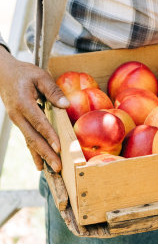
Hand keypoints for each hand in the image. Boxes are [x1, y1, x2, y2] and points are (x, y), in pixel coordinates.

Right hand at [0, 47, 69, 170]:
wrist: (4, 74)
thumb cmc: (23, 73)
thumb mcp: (40, 76)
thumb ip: (53, 90)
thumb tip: (66, 104)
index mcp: (23, 103)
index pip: (38, 122)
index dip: (49, 135)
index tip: (58, 147)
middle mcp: (18, 116)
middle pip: (33, 138)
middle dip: (46, 153)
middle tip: (58, 166)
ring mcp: (17, 121)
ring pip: (29, 142)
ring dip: (41, 156)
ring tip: (52, 169)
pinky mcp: (20, 124)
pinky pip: (28, 140)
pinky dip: (34, 152)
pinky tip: (41, 165)